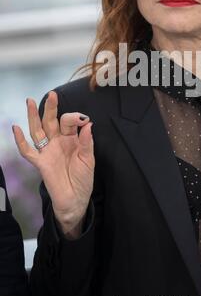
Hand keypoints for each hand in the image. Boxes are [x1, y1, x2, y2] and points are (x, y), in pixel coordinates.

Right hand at [12, 90, 94, 237]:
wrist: (76, 200)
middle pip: (51, 121)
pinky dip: (20, 141)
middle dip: (51, 108)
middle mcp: (58, 142)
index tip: (84, 120)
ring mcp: (48, 151)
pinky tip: (16, 128)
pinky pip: (28, 151)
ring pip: (38, 131)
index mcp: (72, 139)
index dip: (75, 118)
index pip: (69, 122)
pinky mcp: (41, 163)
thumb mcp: (89, 160)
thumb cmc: (83, 179)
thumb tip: (88, 124)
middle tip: (52, 95)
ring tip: (30, 101)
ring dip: (34, 117)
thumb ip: (87, 142)